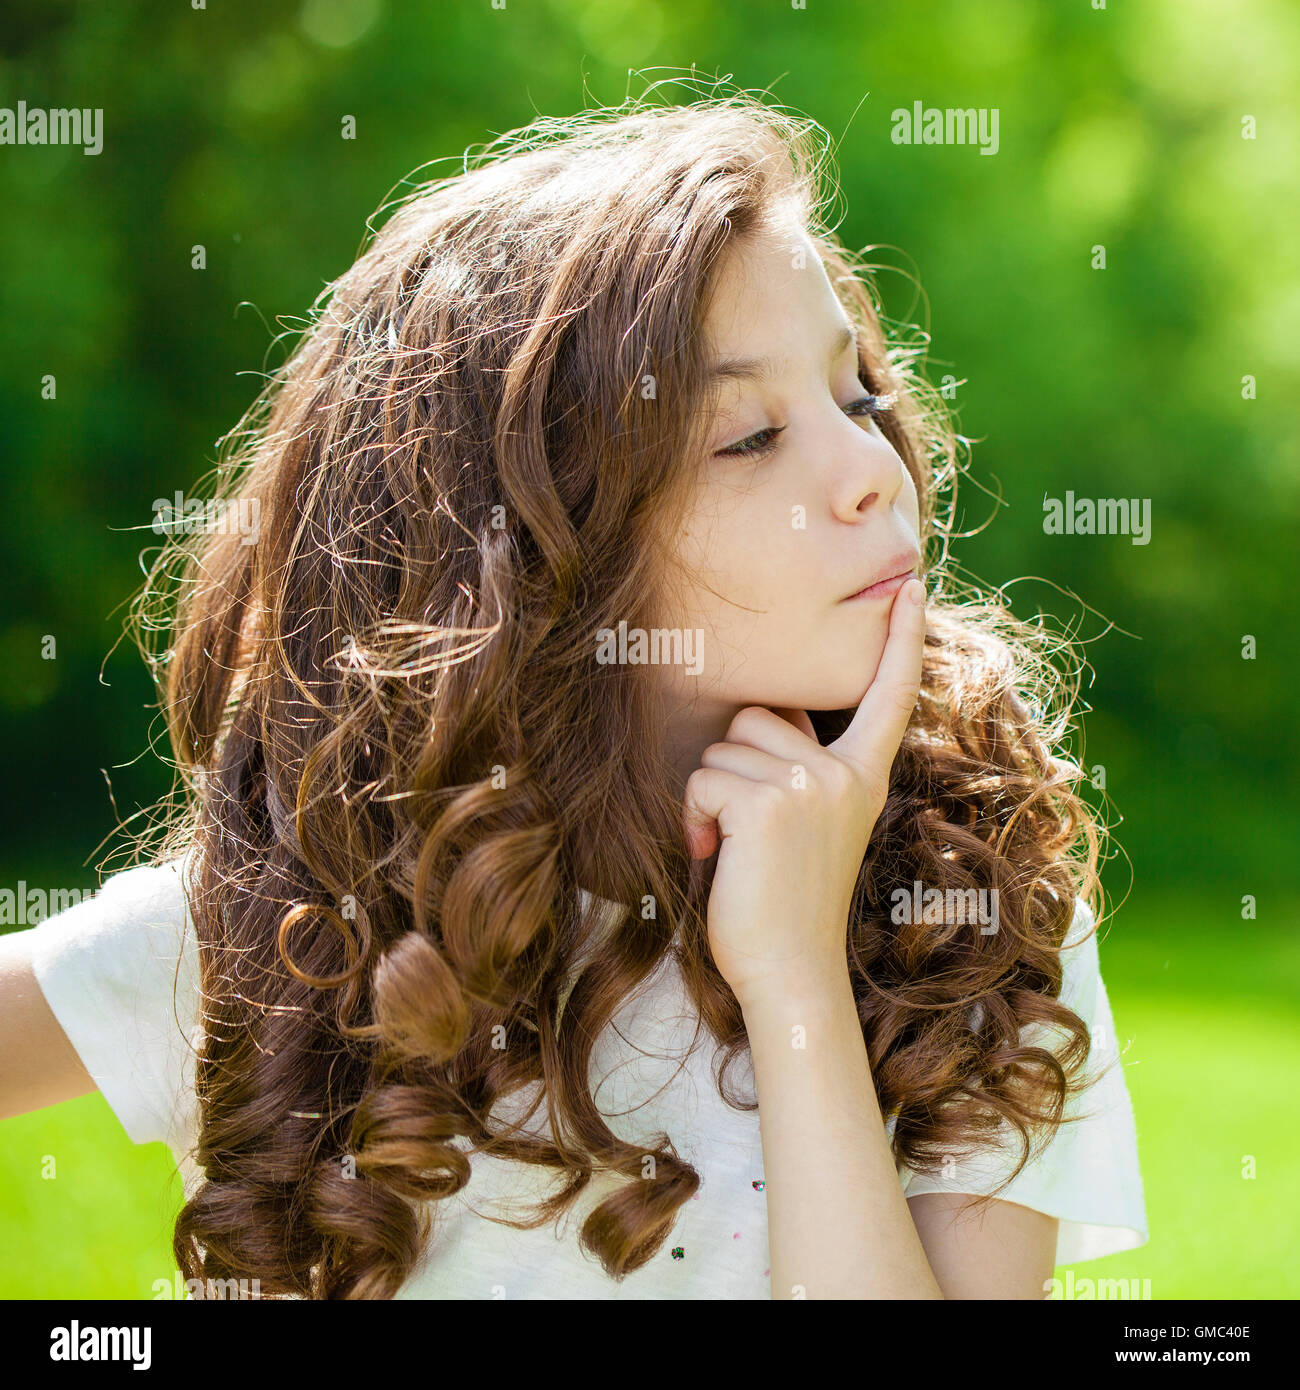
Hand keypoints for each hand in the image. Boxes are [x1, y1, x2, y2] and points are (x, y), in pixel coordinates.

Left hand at [682, 577, 926, 1007]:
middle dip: (734, 764)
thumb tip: (762, 716)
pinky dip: (695, 816)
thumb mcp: (814, 826)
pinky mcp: (770, 801)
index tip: (911, 588)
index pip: (887, 696)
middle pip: (759, 713)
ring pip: (723, 747)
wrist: (791, 973)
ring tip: (734, 846)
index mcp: (863, 776)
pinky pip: (704, 778)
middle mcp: (845, 773)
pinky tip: (717, 855)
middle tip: (747, 828)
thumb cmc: (788, 904)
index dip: (898, 641)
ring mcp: (812, 785)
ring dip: (710, 795)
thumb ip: (803, 768)